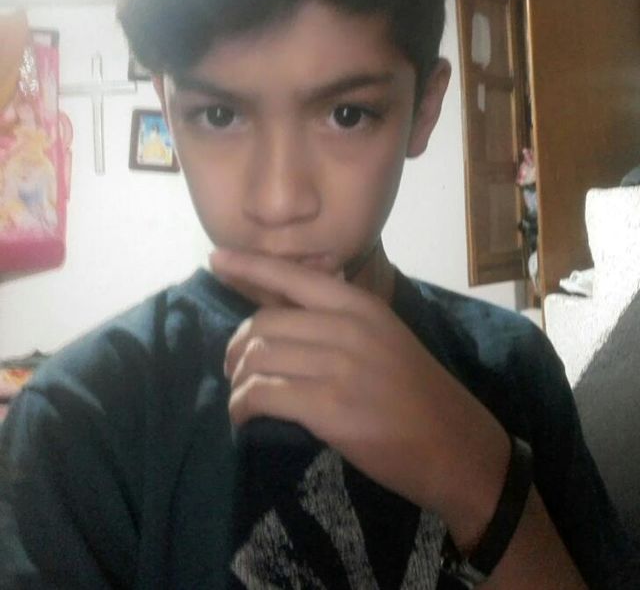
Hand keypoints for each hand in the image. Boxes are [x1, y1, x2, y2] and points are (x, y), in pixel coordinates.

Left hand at [212, 248, 509, 546]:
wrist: (453, 442)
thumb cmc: (415, 390)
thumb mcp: (382, 336)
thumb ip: (337, 320)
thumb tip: (281, 313)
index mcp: (358, 304)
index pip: (291, 276)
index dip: (248, 265)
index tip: (216, 258)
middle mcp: (345, 327)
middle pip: (262, 323)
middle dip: (236, 347)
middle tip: (235, 369)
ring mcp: (337, 367)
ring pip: (257, 358)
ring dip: (237, 380)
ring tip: (241, 395)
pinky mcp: (329, 408)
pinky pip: (262, 395)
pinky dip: (242, 405)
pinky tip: (243, 416)